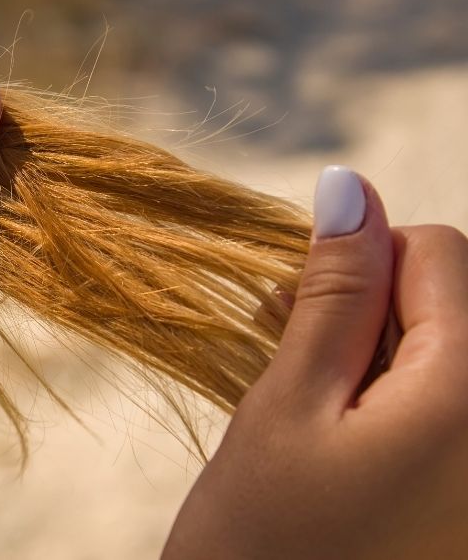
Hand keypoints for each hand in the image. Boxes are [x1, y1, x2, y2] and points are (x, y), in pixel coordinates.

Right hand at [164, 166, 467, 558]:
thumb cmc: (262, 541)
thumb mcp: (287, 405)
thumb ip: (332, 293)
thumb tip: (349, 187)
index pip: (440, 253)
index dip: (359, 263)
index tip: (293, 309)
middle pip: (454, 302)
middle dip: (369, 307)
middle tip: (285, 347)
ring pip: (449, 352)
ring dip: (377, 353)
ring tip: (305, 396)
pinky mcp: (466, 494)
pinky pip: (446, 407)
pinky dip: (396, 399)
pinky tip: (340, 429)